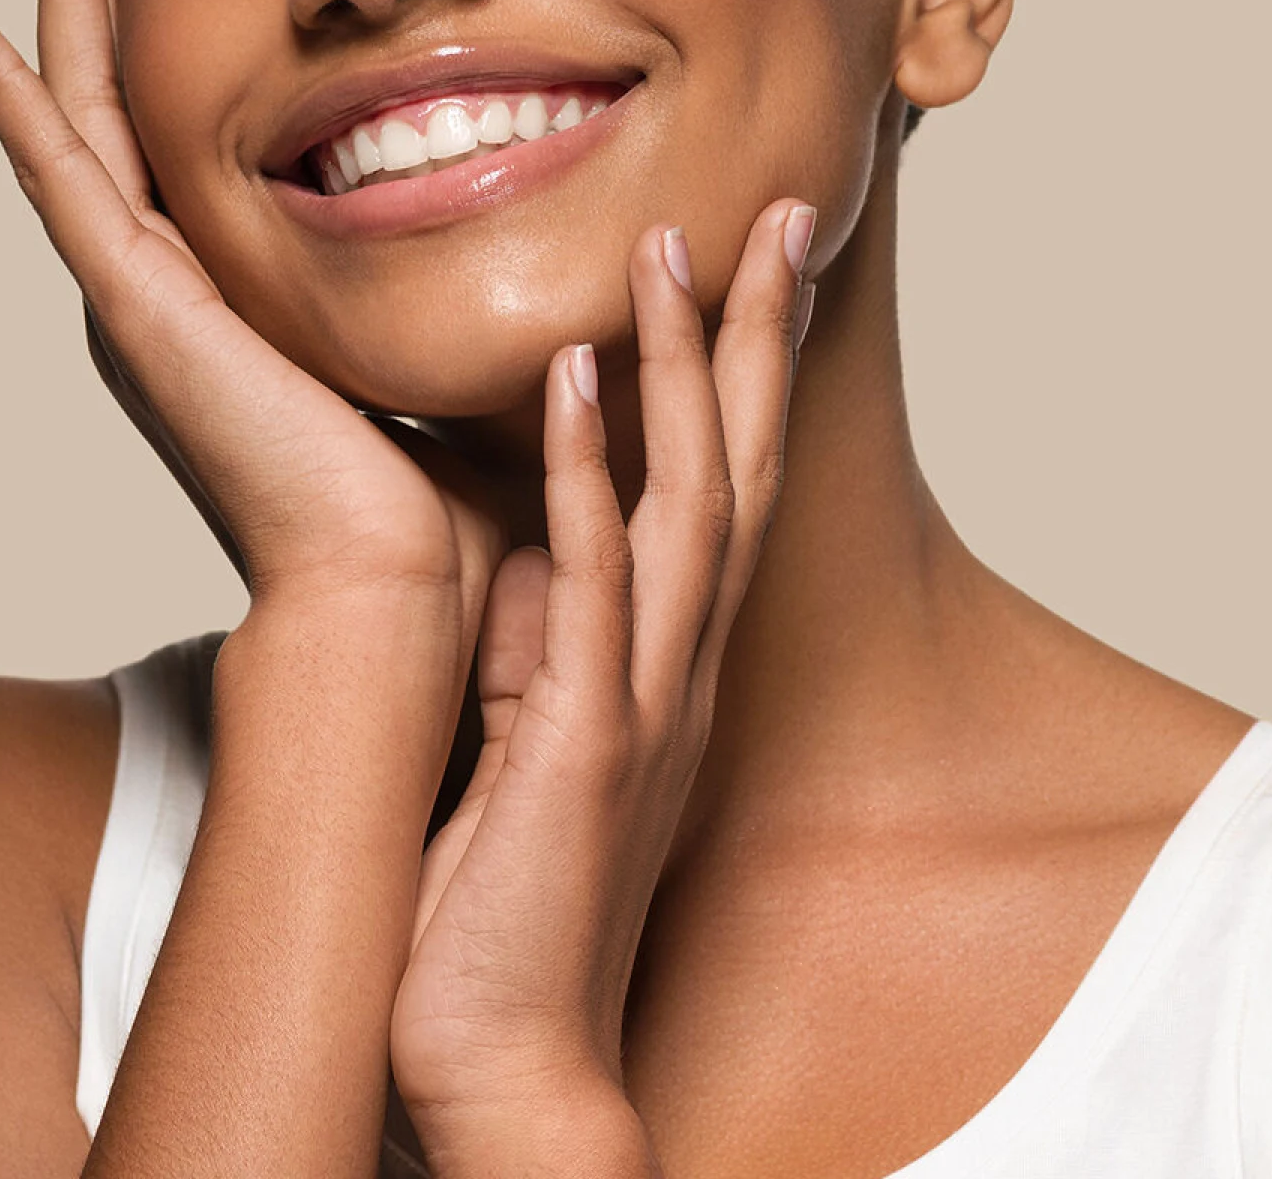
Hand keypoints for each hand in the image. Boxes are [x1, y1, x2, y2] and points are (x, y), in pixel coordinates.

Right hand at [0, 0, 503, 673]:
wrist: (397, 591)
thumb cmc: (430, 508)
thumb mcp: (436, 359)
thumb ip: (452, 295)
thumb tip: (527, 220)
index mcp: (232, 304)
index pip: (186, 141)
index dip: (171, 45)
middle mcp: (171, 291)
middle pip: (121, 105)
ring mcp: (142, 296)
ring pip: (80, 113)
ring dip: (56, 0)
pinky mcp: (135, 306)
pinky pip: (57, 170)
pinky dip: (3, 89)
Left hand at [388, 201, 814, 1145]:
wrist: (506, 1058)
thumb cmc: (510, 898)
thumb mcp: (536, 739)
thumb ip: (545, 635)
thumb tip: (525, 536)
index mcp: (667, 660)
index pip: (722, 486)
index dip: (740, 375)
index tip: (741, 267)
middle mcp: (680, 664)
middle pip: (738, 469)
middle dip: (751, 338)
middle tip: (764, 214)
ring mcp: (644, 700)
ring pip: (687, 504)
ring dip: (683, 372)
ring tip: (669, 249)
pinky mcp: (585, 744)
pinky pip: (591, 586)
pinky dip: (588, 477)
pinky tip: (575, 381)